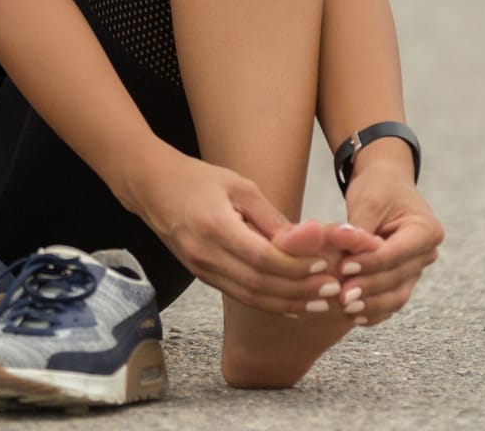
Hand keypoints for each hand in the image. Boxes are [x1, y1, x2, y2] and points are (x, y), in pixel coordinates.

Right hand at [123, 151, 339, 315]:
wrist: (151, 187)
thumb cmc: (196, 179)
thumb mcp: (238, 186)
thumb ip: (270, 217)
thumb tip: (306, 240)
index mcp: (214, 227)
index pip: (263, 258)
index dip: (296, 266)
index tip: (325, 264)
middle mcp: (205, 254)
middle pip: (259, 284)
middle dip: (300, 290)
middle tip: (333, 288)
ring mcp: (201, 269)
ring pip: (250, 296)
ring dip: (288, 302)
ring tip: (320, 301)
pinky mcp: (202, 275)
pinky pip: (239, 295)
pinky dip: (269, 302)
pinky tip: (292, 304)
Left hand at [331, 169, 442, 326]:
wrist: (385, 185)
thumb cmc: (377, 188)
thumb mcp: (368, 201)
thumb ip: (358, 231)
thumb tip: (344, 260)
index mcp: (427, 230)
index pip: (397, 253)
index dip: (370, 263)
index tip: (344, 268)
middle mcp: (427, 253)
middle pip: (397, 277)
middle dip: (368, 287)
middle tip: (341, 295)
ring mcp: (416, 269)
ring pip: (397, 295)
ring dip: (371, 304)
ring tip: (346, 308)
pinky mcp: (403, 280)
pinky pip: (391, 301)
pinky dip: (374, 311)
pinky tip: (354, 317)